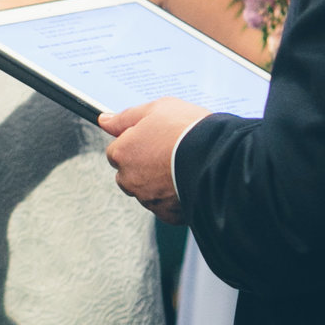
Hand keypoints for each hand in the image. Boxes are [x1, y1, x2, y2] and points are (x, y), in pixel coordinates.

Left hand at [101, 97, 213, 221]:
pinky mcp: (168, 214)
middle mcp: (130, 179)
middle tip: (168, 153)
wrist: (219, 156)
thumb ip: (126, 117)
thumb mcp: (156, 109)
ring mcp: (148, 199)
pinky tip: (186, 182)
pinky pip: (166, 207)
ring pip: (147, 192)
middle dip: (143, 166)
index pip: (117, 151)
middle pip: (129, 174)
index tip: (152, 140)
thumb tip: (104, 120)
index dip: (135, 143)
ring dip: (158, 183)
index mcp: (122, 153)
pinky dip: (174, 199)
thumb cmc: (187, 130)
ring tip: (181, 166)